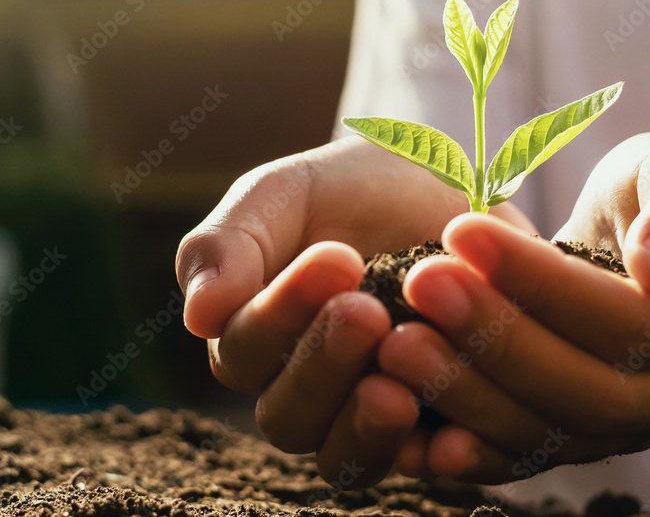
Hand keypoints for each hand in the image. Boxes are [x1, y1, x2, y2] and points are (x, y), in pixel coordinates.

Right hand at [174, 136, 533, 486]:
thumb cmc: (349, 189)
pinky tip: (452, 432)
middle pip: (288, 416)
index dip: (282, 315)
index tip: (338, 258)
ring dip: (364, 428)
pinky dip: (431, 455)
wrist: (442, 187)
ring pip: (342, 458)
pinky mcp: (430, 425)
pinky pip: (419, 462)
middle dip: (323, 366)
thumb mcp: (284, 194)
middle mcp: (300, 389)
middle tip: (366, 311)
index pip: (244, 353)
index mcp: (253, 338)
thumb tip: (197, 316)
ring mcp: (363, 414)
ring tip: (397, 388)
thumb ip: (229, 243)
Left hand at [377, 133, 649, 482]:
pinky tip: (413, 434)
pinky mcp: (580, 443)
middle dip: (497, 338)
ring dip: (469, 394)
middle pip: (591, 390)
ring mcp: (634, 429)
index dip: (546, 284)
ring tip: (396, 344)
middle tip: (419, 283)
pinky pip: (525, 459)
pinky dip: (470, 450)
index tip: (462, 229)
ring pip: (551, 434)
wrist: (642, 250)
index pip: (635, 322)